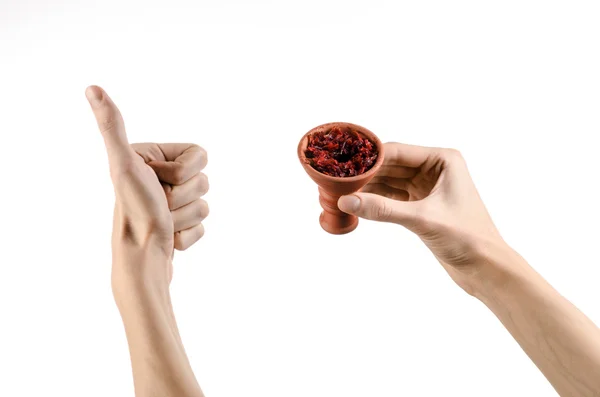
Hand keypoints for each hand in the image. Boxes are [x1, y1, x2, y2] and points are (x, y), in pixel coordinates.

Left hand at [85, 85, 208, 293]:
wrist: (138, 258)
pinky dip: (187, 236)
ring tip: (161, 222)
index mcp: (154, 157)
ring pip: (205, 204)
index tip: (158, 180)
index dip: (184, 172)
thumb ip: (111, 125)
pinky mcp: (180, 224)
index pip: (201, 156)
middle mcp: (162, 177)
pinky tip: (168, 237)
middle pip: (204, 181)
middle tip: (158, 204)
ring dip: (185, 218)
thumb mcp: (124, 165)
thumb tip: (91, 88)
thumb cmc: (132, 210)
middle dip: (183, 197)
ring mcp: (172, 202)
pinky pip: (203, 226)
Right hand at [338, 142, 504, 294]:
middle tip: (336, 181)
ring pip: (389, 182)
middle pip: (390, 165)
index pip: (396, 152)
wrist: (486, 268)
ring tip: (341, 192)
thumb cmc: (467, 238)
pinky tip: (357, 204)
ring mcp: (427, 186)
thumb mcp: (422, 220)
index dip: (369, 159)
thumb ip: (383, 209)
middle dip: (365, 174)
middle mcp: (434, 168)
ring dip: (368, 188)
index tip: (343, 167)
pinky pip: (392, 197)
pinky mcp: (421, 205)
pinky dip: (376, 201)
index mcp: (442, 160)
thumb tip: (347, 201)